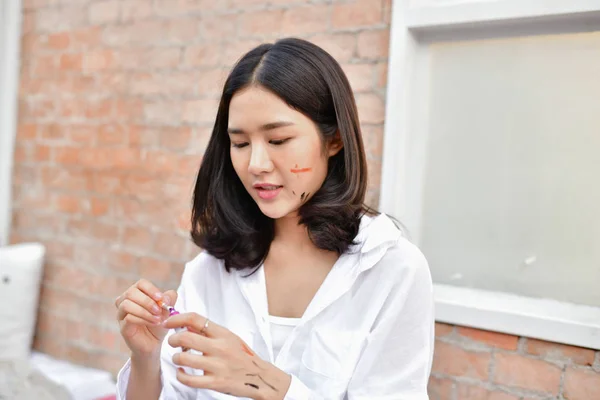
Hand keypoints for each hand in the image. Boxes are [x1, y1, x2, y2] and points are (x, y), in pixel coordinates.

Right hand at [115, 278, 177, 357]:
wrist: (154, 343)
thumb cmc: (158, 323)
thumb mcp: (167, 310)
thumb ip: (169, 299)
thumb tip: (167, 296)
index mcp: (137, 293)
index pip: (141, 284)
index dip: (151, 289)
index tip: (161, 298)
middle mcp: (126, 301)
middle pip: (131, 292)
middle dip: (147, 301)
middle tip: (159, 310)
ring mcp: (121, 314)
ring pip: (127, 304)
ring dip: (145, 311)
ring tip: (158, 318)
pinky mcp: (122, 326)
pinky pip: (128, 318)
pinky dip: (143, 319)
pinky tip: (153, 323)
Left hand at [164, 312, 291, 399]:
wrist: (259, 378)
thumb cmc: (242, 356)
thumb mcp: (229, 338)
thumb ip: (209, 332)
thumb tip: (187, 324)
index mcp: (223, 334)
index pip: (195, 319)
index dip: (177, 318)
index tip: (168, 322)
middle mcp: (220, 347)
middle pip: (185, 337)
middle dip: (173, 339)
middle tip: (173, 342)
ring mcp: (217, 365)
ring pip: (183, 358)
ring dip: (175, 357)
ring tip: (179, 358)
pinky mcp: (215, 382)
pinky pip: (188, 379)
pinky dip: (180, 375)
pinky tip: (182, 372)